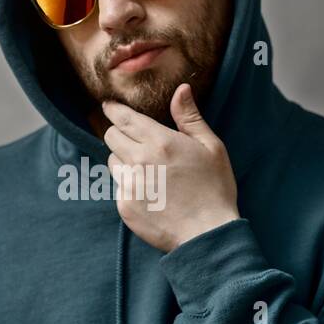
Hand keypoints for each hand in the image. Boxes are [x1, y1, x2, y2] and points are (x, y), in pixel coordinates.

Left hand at [102, 83, 239, 251]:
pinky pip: (119, 188)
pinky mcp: (125, 207)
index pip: (124, 118)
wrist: (207, 234)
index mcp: (160, 142)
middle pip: (111, 137)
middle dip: (119, 134)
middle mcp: (139, 161)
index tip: (108, 106)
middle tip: (135, 141)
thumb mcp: (211, 147)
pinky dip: (130, 187)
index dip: (113, 110)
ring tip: (148, 171)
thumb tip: (181, 89)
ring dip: (124, 161)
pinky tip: (151, 195)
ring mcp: (129, 186)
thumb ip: (190, 117)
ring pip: (113, 162)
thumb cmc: (214, 189)